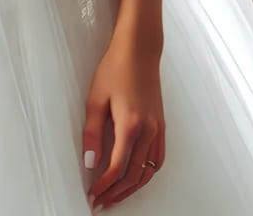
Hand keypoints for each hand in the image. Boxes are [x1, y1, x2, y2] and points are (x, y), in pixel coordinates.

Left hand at [83, 34, 165, 208]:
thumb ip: (92, 133)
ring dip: (133, 187)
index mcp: (130, 125)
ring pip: (149, 171)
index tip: (93, 194)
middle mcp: (149, 131)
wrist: (139, 51)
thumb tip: (90, 161)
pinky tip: (136, 176)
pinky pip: (158, 159)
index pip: (117, 168)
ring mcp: (158, 129)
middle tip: (102, 201)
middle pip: (135, 175)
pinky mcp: (162, 125)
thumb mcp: (95, 100)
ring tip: (117, 195)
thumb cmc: (116, 69)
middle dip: (117, 193)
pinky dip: (147, 173)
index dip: (104, 185)